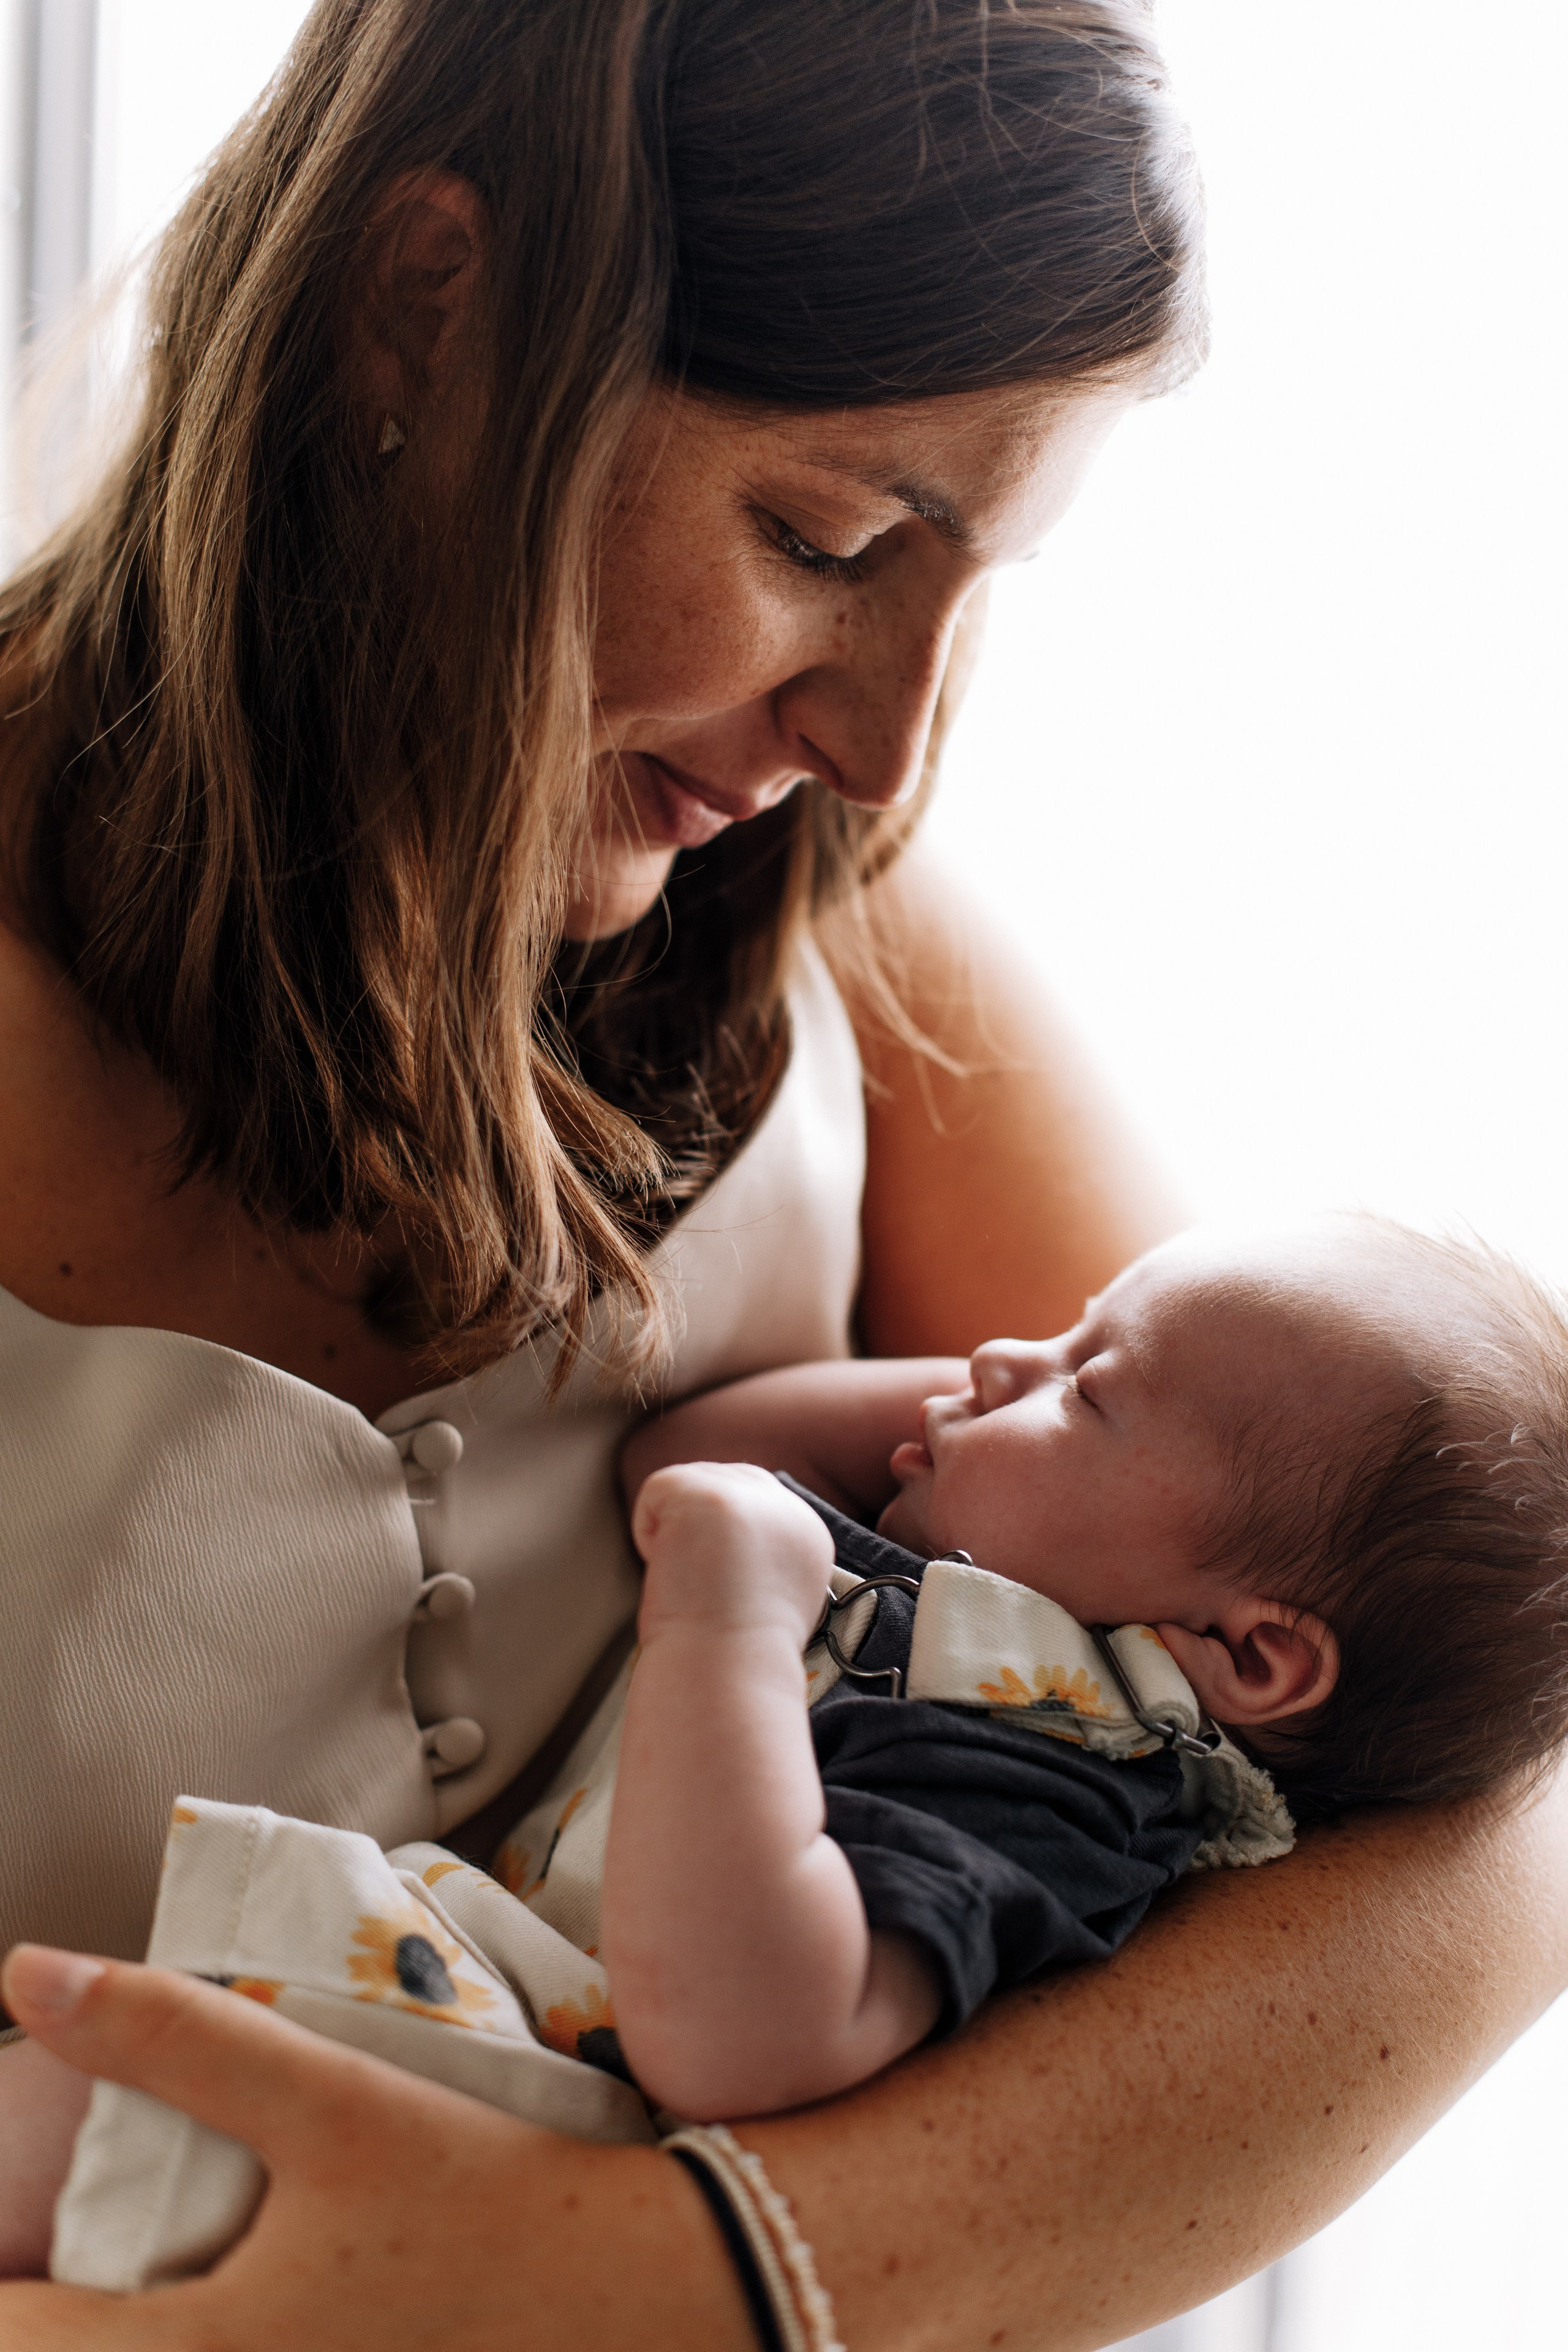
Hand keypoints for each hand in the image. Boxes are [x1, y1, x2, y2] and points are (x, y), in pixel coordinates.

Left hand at [0, 1946, 750, 2349]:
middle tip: (42, 2248)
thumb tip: (30, 1972)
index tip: (2, 2231)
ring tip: (97, 2287)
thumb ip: (176, 2039)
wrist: (648, 2300)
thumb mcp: (335, 2102)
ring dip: (92, 2333)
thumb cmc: (491, 2198)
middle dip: (36, 2309)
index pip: (11, 2342)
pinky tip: (183, 2315)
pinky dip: (165, 2347)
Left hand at [631, 1461, 834, 1647]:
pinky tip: (674, 1570)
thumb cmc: (733, 1656)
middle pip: (722, 1480)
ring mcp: (749, 1495)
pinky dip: (649, 1533)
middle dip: (697, 1525)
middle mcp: (788, 1507)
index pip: (755, 1499)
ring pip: (687, 1486)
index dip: (721, 1535)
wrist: (724, 1673)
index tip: (719, 1586)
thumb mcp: (771, 1595)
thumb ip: (760, 1553)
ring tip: (693, 1580)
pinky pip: (656, 1491)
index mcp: (809, 1534)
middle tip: (702, 1584)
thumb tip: (717, 1535)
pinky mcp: (707, 1492)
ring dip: (674, 1533)